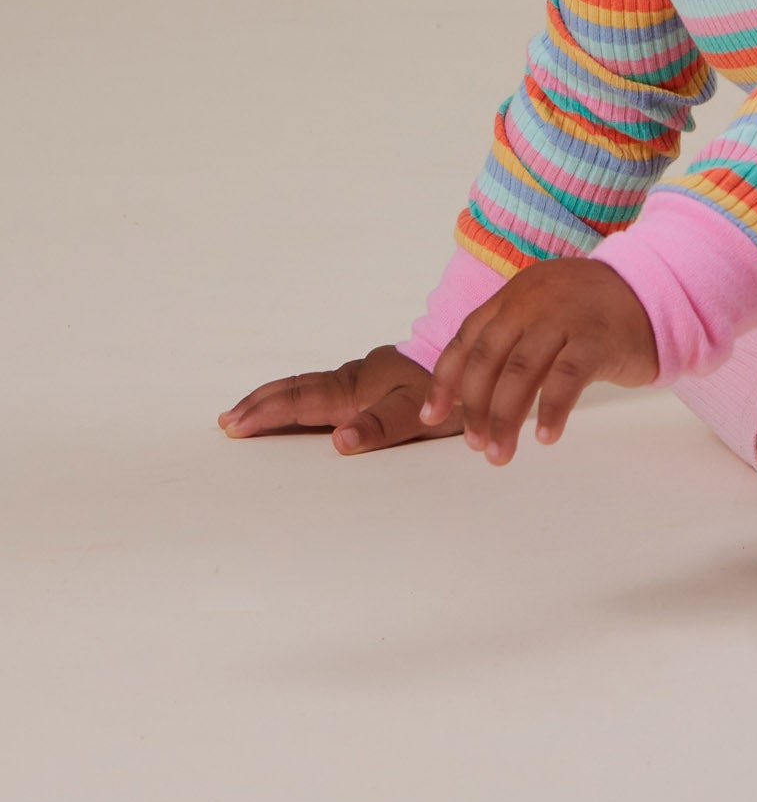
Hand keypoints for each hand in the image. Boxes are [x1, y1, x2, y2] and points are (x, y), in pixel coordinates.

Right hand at [218, 343, 461, 454]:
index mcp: (357, 388)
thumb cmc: (452, 391)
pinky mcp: (377, 380)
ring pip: (310, 387)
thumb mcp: (419, 413)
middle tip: (227, 420)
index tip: (233, 425)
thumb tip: (338, 442)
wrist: (484, 359)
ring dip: (278, 400)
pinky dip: (302, 398)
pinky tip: (303, 407)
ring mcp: (365, 377)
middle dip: (261, 404)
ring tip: (251, 412)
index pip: (300, 401)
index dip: (265, 414)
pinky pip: (328, 390)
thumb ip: (380, 427)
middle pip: (297, 390)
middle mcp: (355, 379)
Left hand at [421, 257, 657, 465]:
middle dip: (475, 408)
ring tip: (500, 453)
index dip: (445, 380)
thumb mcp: (544, 313)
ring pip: (520, 372)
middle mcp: (534, 301)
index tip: (432, 416)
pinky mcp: (598, 338)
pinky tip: (545, 436)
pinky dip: (551, 411)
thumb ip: (509, 341)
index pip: (467, 338)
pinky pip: (566, 379)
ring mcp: (566, 317)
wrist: (656, 291)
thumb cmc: (593, 314)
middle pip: (488, 359)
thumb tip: (462, 397)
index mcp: (515, 295)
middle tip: (476, 445)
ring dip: (504, 419)